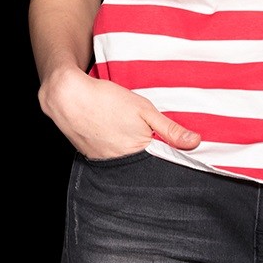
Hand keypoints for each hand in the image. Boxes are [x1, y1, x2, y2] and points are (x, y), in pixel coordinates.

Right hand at [39, 66, 200, 159]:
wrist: (67, 96)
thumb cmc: (107, 100)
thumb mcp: (144, 109)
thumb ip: (170, 129)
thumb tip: (195, 142)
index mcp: (138, 153)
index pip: (163, 164)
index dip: (171, 156)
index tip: (180, 152)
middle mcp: (121, 164)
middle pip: (145, 165)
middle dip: (152, 156)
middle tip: (150, 139)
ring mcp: (105, 162)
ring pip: (128, 163)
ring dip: (133, 153)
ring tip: (130, 135)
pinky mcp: (92, 157)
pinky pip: (112, 159)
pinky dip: (117, 151)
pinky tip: (116, 137)